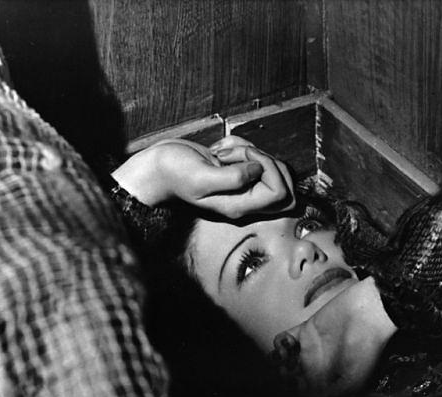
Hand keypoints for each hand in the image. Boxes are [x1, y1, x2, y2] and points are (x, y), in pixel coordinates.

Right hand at [111, 136, 293, 217]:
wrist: (156, 168)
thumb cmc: (173, 173)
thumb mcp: (201, 177)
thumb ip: (233, 177)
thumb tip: (259, 170)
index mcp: (241, 206)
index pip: (280, 194)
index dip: (269, 169)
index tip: (245, 158)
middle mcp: (246, 200)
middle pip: (285, 185)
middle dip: (268, 161)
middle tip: (242, 155)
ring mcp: (243, 187)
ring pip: (272, 168)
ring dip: (253, 151)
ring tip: (225, 152)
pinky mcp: (238, 173)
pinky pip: (256, 158)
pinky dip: (243, 146)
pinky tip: (221, 150)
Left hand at [271, 277, 396, 396]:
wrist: (369, 313)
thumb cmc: (366, 348)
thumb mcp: (353, 380)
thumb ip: (329, 395)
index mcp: (329, 381)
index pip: (305, 394)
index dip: (296, 394)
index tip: (294, 389)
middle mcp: (318, 367)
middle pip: (291, 379)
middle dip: (283, 378)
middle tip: (285, 373)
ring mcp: (310, 349)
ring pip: (284, 361)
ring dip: (278, 362)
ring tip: (283, 359)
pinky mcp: (305, 331)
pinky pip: (284, 340)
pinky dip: (280, 343)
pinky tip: (287, 344)